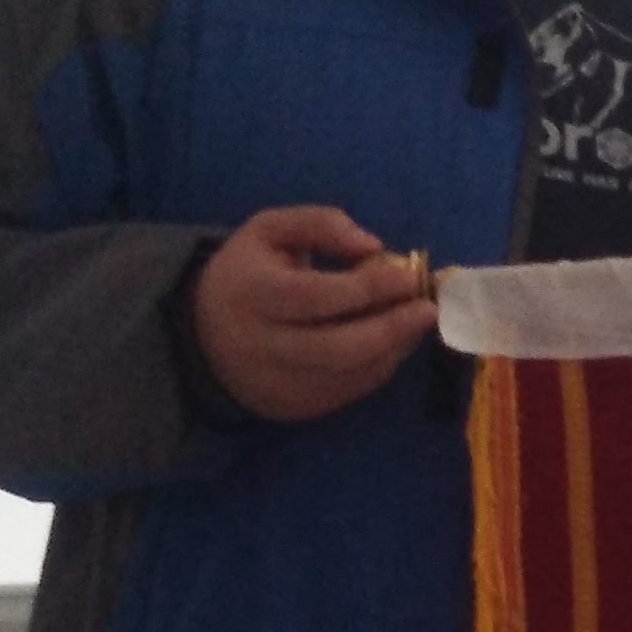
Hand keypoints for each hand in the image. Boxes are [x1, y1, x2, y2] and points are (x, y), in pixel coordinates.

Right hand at [192, 206, 436, 422]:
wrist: (204, 336)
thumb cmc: (248, 272)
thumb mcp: (270, 230)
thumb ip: (321, 224)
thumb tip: (373, 247)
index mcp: (250, 294)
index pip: (316, 297)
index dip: (368, 287)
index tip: (408, 276)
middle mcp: (260, 346)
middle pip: (337, 347)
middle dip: (391, 328)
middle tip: (427, 309)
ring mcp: (277, 384)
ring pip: (349, 374)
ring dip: (393, 348)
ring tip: (415, 321)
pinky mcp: (293, 408)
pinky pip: (348, 390)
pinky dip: (379, 366)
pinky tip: (392, 343)